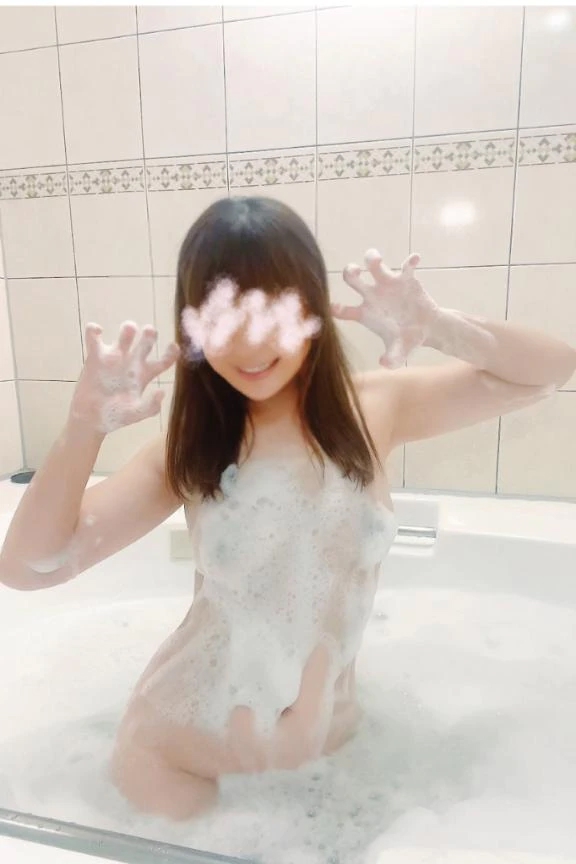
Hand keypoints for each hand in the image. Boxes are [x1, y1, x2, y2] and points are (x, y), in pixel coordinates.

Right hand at [70, 322, 179, 433]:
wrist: (90, 420)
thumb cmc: (115, 417)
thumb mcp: (136, 414)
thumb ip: (151, 406)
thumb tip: (162, 392)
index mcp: (145, 375)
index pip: (163, 361)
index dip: (171, 353)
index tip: (173, 346)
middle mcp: (132, 363)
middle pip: (146, 342)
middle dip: (149, 334)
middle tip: (149, 332)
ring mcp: (114, 358)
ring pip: (125, 335)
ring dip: (128, 329)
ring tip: (129, 331)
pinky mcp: (95, 357)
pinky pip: (94, 338)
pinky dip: (94, 331)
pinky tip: (98, 332)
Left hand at [331, 249, 439, 368]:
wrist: (427, 329)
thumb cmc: (407, 339)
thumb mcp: (399, 353)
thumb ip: (392, 359)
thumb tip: (385, 363)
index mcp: (364, 313)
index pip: (343, 311)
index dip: (336, 309)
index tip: (333, 307)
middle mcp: (372, 295)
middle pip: (352, 279)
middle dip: (350, 272)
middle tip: (356, 272)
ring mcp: (387, 284)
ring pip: (374, 265)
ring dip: (373, 259)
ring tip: (376, 259)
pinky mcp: (406, 279)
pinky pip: (406, 266)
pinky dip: (410, 261)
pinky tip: (415, 259)